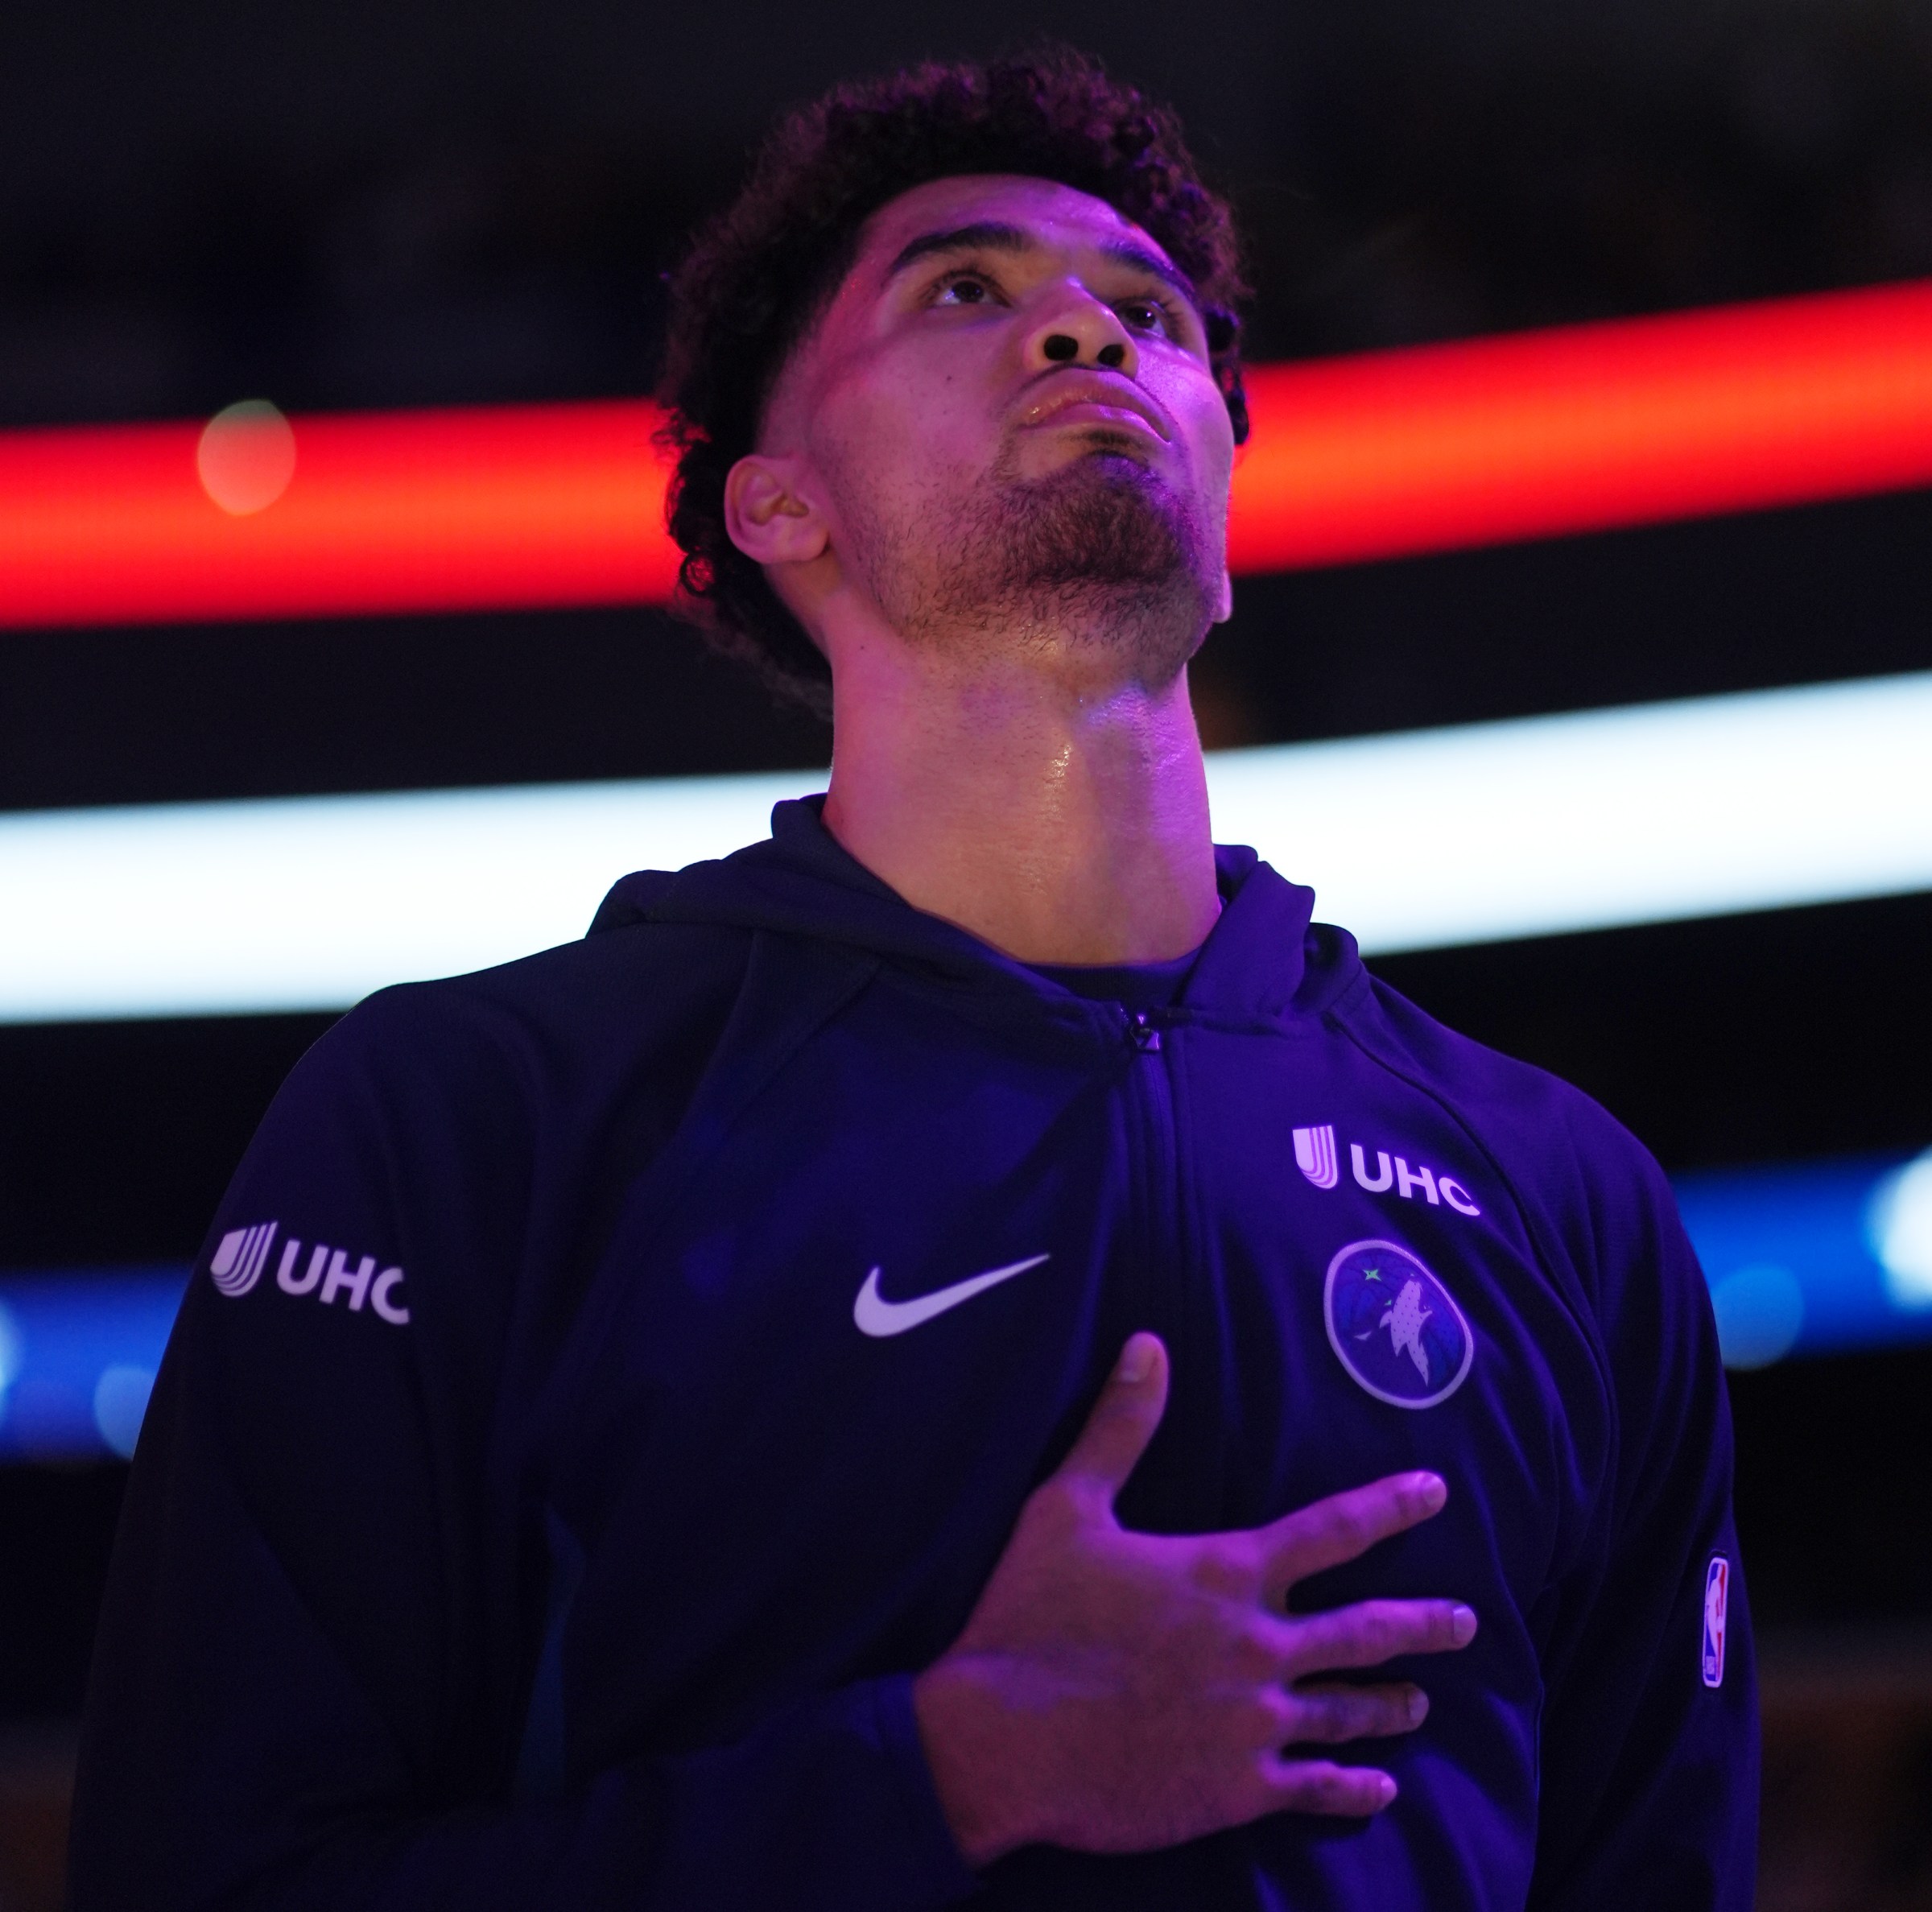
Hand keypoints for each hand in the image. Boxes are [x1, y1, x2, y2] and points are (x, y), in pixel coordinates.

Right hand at [911, 1332, 1475, 1864]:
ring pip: (1348, 1712)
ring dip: (1392, 1706)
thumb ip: (1120, 1427)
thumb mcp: (1066, 1506)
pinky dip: (1356, 1788)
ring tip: (1422, 1705)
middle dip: (1424, 1624)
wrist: (999, 1740)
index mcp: (1227, 1571)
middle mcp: (1258, 1644)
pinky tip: (1380, 1789)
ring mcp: (1254, 1722)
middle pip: (1367, 1630)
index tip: (1436, 1493)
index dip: (1390, 1506)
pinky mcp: (1237, 1790)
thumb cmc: (1030, 1617)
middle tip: (1468, 1623)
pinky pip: (1318, 1790)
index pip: (1332, 1529)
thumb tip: (1148, 1344)